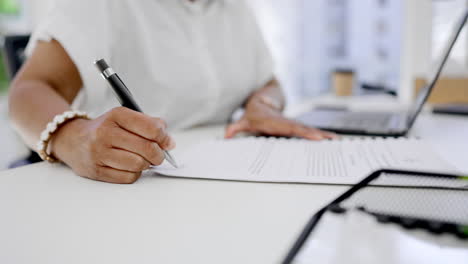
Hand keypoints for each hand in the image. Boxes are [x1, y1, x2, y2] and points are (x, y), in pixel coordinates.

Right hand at [51, 107, 175, 183]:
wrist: (73, 140)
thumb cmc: (106, 129)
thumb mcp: (124, 118)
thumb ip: (149, 124)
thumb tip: (168, 141)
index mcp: (116, 115)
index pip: (151, 128)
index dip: (164, 138)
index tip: (167, 142)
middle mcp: (105, 132)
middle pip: (147, 148)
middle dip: (159, 154)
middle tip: (159, 155)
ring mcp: (99, 152)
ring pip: (139, 164)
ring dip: (146, 164)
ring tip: (143, 160)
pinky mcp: (96, 170)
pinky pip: (128, 177)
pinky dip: (135, 173)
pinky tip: (130, 166)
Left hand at [225, 100, 336, 139]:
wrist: (261, 103)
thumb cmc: (254, 115)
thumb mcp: (243, 121)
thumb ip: (234, 128)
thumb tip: (226, 135)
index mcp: (277, 122)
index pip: (292, 127)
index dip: (303, 132)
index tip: (315, 137)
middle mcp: (288, 123)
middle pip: (305, 129)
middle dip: (319, 135)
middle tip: (332, 140)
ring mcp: (294, 125)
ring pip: (310, 131)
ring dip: (324, 135)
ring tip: (337, 140)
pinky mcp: (298, 128)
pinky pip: (310, 132)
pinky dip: (322, 136)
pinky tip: (332, 140)